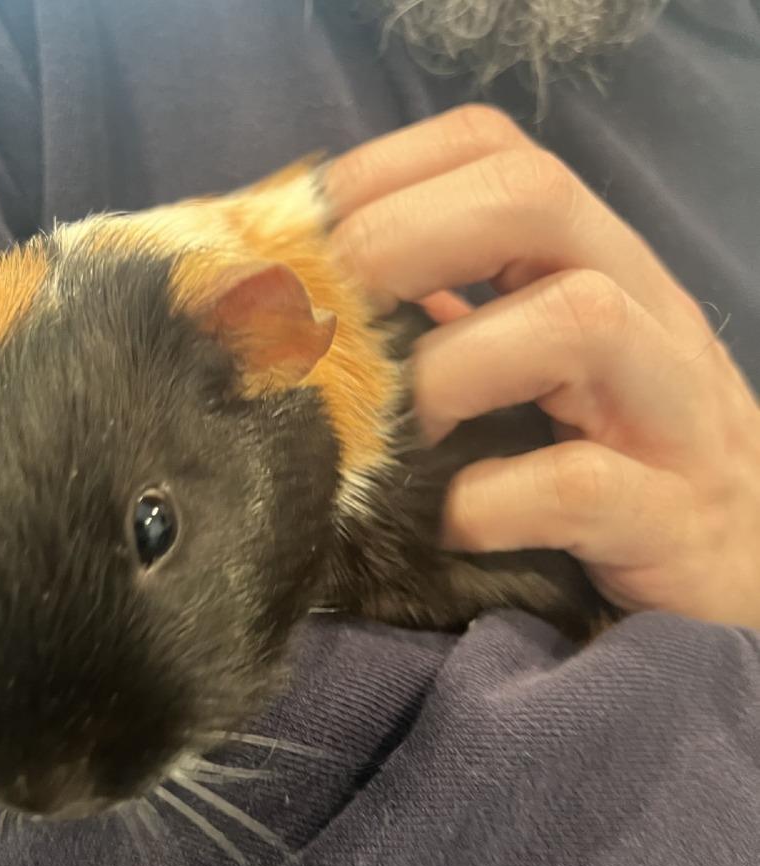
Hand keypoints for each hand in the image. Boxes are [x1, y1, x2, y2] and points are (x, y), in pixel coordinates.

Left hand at [324, 105, 759, 630]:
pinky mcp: (674, 514)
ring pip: (580, 319)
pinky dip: (491, 501)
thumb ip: (448, 327)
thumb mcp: (532, 374)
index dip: (377, 176)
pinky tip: (451, 523)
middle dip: (398, 241)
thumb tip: (319, 305)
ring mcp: (671, 411)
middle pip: (533, 196)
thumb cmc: (611, 462)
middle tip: (325, 319)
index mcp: (592, 266)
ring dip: (449, 371)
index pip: (491, 152)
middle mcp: (642, 312)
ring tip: (399, 432)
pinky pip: (583, 484)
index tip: (296, 242)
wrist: (742, 566)